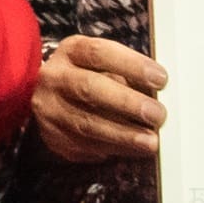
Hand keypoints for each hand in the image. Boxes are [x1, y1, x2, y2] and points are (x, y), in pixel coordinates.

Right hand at [24, 32, 166, 164]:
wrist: (42, 98)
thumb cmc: (85, 76)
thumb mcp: (101, 63)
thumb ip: (126, 73)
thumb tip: (159, 92)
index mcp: (71, 52)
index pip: (99, 53)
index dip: (131, 65)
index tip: (160, 79)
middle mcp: (55, 78)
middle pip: (89, 88)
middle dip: (127, 103)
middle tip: (157, 114)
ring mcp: (49, 110)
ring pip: (86, 124)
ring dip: (123, 135)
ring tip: (151, 142)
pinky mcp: (53, 138)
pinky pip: (84, 146)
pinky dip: (113, 150)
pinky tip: (134, 150)